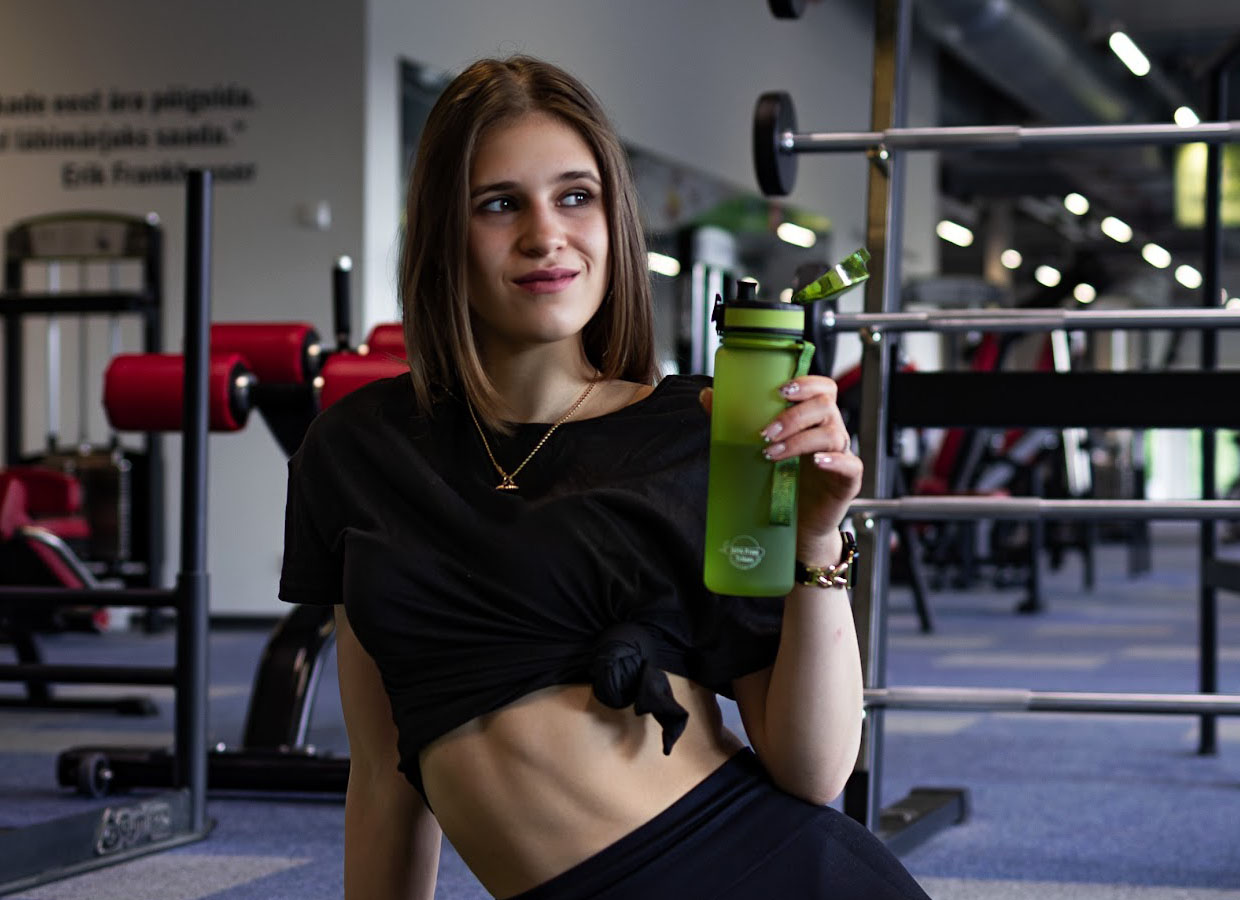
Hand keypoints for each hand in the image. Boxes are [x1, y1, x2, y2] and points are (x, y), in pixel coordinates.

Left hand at [701, 377, 862, 561]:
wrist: (798, 524)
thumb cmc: (782, 481)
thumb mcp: (757, 448)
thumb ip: (736, 419)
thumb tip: (707, 395)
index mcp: (813, 418)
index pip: (822, 388)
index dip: (806, 383)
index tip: (781, 391)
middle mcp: (831, 430)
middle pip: (825, 406)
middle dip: (793, 416)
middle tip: (765, 433)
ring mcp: (842, 454)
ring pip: (833, 434)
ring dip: (800, 440)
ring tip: (773, 453)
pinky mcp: (848, 480)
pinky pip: (850, 464)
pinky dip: (834, 461)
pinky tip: (815, 463)